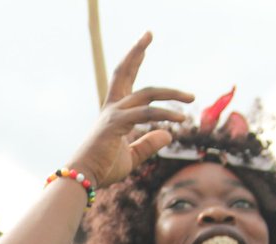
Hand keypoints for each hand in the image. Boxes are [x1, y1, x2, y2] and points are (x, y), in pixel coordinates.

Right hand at [67, 32, 193, 187]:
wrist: (84, 178)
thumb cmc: (103, 169)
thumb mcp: (132, 156)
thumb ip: (149, 144)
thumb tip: (169, 134)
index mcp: (114, 112)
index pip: (125, 79)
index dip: (134, 61)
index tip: (144, 47)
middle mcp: (112, 108)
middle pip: (124, 71)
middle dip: (137, 51)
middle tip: (149, 32)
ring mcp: (114, 114)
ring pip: (147, 92)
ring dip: (171, 92)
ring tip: (191, 97)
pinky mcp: (116, 124)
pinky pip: (147, 114)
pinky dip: (165, 114)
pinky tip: (181, 119)